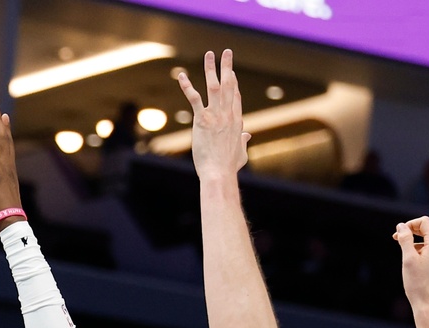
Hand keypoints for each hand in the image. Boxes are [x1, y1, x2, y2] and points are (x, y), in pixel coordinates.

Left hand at [178, 49, 250, 180]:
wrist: (219, 173)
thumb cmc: (229, 167)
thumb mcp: (241, 153)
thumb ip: (243, 141)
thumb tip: (247, 135)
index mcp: (237, 121)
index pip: (236, 97)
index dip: (234, 83)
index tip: (231, 72)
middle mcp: (228, 114)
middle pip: (229, 85)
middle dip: (228, 67)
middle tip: (227, 53)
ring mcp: (216, 115)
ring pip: (214, 86)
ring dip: (212, 68)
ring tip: (210, 54)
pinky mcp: (202, 120)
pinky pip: (194, 98)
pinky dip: (187, 86)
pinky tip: (181, 75)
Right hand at [394, 216, 428, 308]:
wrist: (426, 303)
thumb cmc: (417, 283)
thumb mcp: (408, 258)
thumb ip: (405, 239)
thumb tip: (401, 226)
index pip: (424, 222)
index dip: (409, 224)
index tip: (398, 235)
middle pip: (427, 229)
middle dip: (411, 231)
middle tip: (396, 239)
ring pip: (427, 239)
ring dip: (414, 241)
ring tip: (403, 252)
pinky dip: (419, 249)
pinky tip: (411, 260)